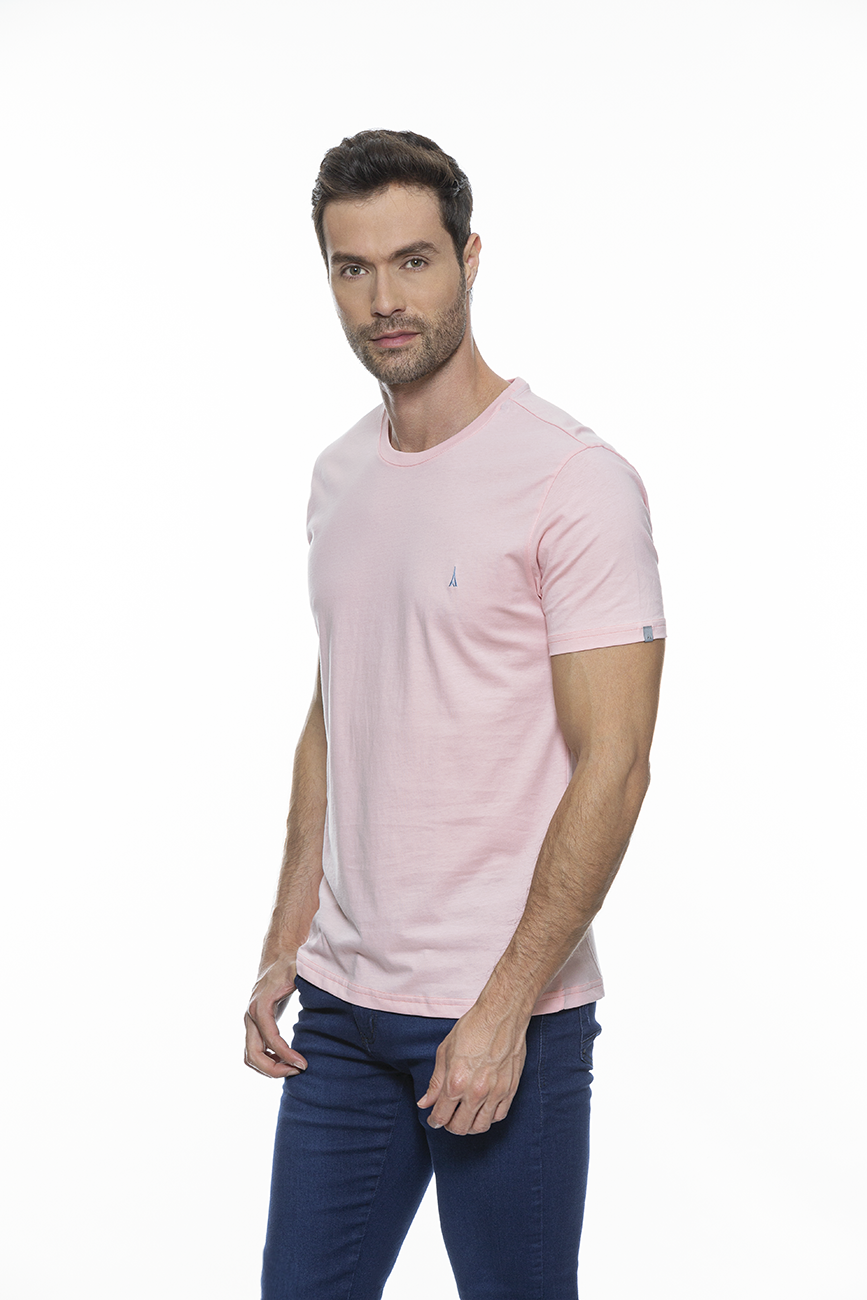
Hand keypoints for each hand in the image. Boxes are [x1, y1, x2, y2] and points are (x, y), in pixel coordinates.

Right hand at [244, 957, 308, 1078]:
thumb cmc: (290, 963)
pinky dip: (266, 1062)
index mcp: (261, 1004)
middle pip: (253, 1054)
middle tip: (298, 1071)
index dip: (285, 1055)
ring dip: (269, 1069)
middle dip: (274, 1069)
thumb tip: (325, 987)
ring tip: (294, 1069)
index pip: (270, 1038)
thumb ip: (309, 979)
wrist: (277, 956)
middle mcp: (251, 1015)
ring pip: (249, 1056)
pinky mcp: (254, 1025)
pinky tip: (286, 1062)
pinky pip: (253, 1051)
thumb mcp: (300, 969)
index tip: (303, 1064)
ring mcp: (250, 1021)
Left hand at [416, 1002, 528, 1134]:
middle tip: (448, 1118)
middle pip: (460, 1127)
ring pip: (480, 1126)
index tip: (434, 1119)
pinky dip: (488, 1118)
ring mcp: (495, 1092)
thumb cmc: (472, 1028)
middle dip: (450, 1126)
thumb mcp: (445, 1051)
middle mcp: (476, 1092)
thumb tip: (425, 1103)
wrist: (501, 1015)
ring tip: (464, 1116)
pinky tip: (482, 1110)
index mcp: (456, 1082)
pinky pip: (499, 1116)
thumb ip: (436, 1082)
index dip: (435, 1121)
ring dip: (469, 1126)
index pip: (442, 1116)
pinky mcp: (510, 1089)